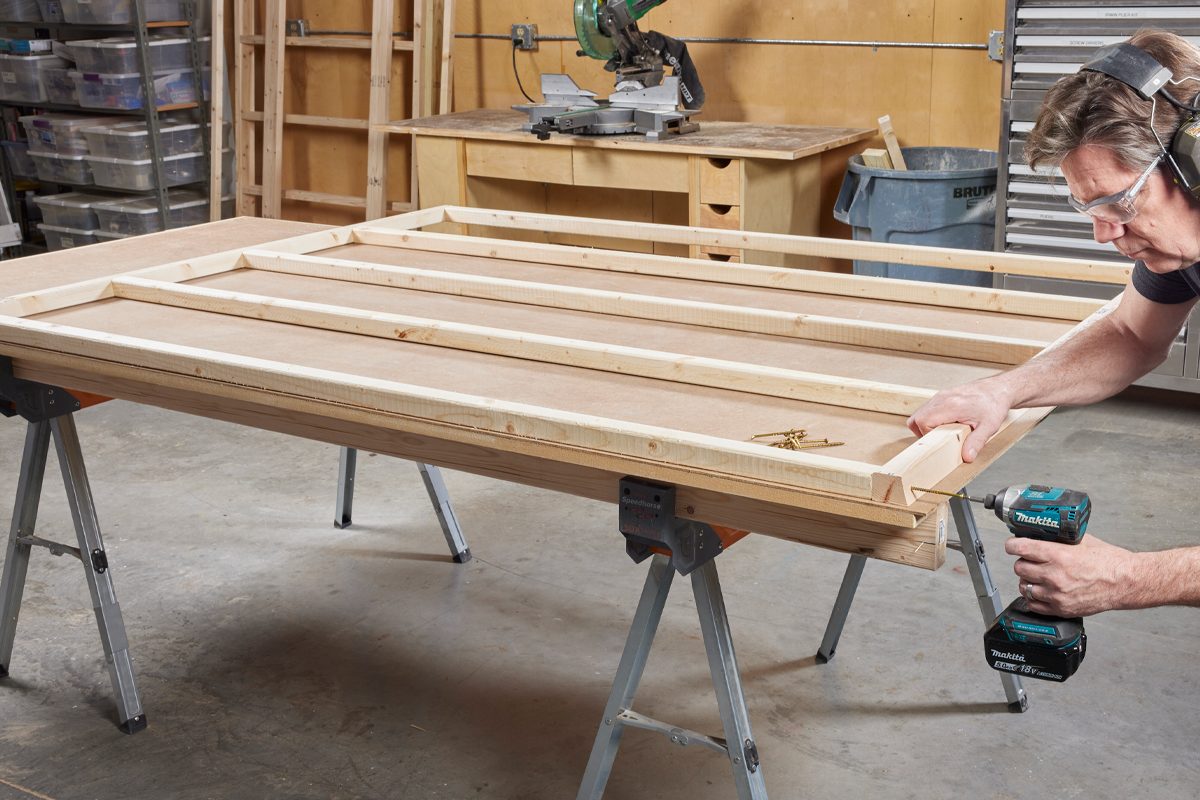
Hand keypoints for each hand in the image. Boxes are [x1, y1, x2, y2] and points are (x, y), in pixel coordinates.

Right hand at [906, 379, 1011, 461]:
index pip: (923, 422)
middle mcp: (942, 398)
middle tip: (938, 439)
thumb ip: (976, 442)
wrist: (999, 388)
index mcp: (951, 406)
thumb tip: (967, 457)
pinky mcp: (942, 395)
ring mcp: (941, 395)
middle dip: (922, 432)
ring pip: (920, 412)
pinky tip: (945, 424)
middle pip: (916, 417)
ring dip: (925, 425)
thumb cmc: (994, 404)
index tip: (938, 441)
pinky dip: (930, 418)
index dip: (927, 435)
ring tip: (942, 433)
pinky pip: (927, 408)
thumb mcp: (989, 426)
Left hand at [1007, 535, 1132, 616]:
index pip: (1020, 548)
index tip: (1012, 545)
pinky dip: (1034, 598)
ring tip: (1037, 577)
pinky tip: (1041, 591)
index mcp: (1058, 555)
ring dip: (1028, 580)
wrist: (1125, 582)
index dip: (1013, 545)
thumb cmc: (1108, 561)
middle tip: (1030, 561)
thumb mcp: (1081, 541)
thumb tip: (1041, 534)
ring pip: (1024, 587)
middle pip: (1019, 568)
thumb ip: (1058, 539)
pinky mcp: (1061, 608)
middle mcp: (1054, 575)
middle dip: (1023, 562)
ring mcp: (1057, 594)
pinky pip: (1033, 604)